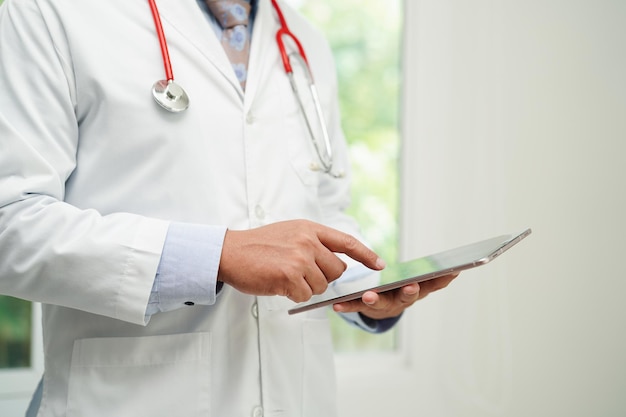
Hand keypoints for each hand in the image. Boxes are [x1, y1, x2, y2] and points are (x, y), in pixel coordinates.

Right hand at [217, 220, 385, 302]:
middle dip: (324, 278)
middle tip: (301, 275)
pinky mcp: (289, 276)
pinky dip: (293, 295)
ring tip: (285, 276)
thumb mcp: (290, 233)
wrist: (230, 251)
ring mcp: (300, 258)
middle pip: (337, 271)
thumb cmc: (258, 245)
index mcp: (310, 229)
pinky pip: (305, 296)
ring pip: (322, 286)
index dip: (366, 255)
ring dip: (305, 287)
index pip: (347, 242)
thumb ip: (312, 243)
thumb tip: (333, 262)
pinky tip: (278, 284)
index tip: (380, 264)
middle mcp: (308, 241)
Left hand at [332, 273, 458, 319]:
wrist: (381, 308)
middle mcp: (403, 299)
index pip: (434, 284)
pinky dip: (348, 306)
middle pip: (408, 296)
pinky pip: (356, 307)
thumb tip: (455, 268)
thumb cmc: (400, 288)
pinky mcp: (366, 308)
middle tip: (411, 286)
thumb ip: (432, 277)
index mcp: (418, 289)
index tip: (452, 271)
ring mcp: (385, 305)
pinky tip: (337, 306)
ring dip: (375, 300)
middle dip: (409, 291)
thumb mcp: (417, 281)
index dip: (443, 279)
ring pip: (381, 303)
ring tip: (368, 296)